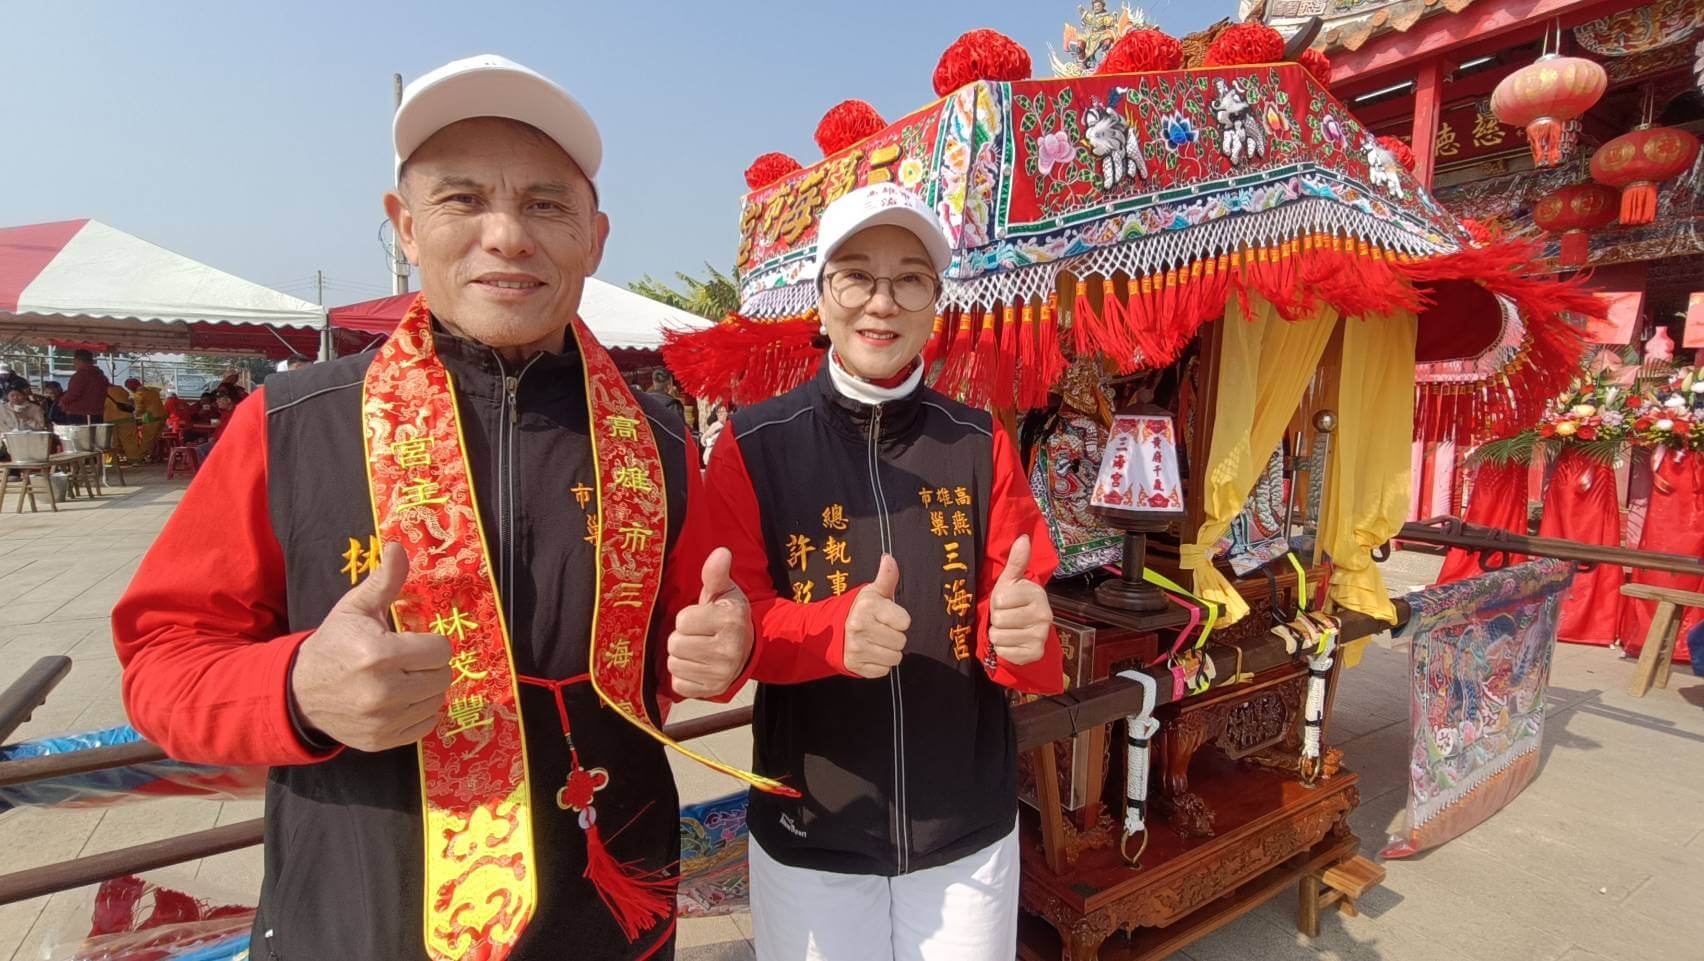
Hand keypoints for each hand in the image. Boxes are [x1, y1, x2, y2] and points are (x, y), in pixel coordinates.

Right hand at [289, 542, 453, 751]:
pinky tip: (399, 700)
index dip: (431, 643)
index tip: (414, 641)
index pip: (440, 650)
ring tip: (403, 678)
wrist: (300, 691)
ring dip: (426, 689)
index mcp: (378, 654)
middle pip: (442, 677)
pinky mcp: (382, 741)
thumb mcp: (355, 608)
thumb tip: (399, 546)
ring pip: (436, 701)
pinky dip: (418, 712)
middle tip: (409, 660)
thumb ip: (384, 580)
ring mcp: (382, 721)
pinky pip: (425, 725)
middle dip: (430, 665)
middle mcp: (382, 692)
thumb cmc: (334, 644)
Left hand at [667, 548, 754, 698]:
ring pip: (674, 664)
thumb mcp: (724, 591)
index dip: (688, 617)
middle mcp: (729, 650)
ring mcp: (721, 674)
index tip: (703, 618)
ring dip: (681, 656)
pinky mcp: (712, 691)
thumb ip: (716, 573)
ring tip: (698, 650)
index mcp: (730, 621)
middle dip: (682, 637)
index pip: (683, 620)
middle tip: (699, 635)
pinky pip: (679, 684)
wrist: (746, 649)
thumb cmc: (727, 616)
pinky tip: (697, 666)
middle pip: (675, 643)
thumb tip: (721, 552)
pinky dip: (683, 676)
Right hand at [843, 555, 909, 678]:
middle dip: (893, 636)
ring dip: (888, 651)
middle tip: (880, 630)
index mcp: (867, 607)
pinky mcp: (855, 665)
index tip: (886, 617)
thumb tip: (889, 559)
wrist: (830, 630)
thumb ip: (886, 578)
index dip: (898, 620)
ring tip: (876, 641)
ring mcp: (857, 648)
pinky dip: (879, 664)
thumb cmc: (857, 610)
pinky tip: (870, 653)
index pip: (905, 622)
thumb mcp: (871, 592)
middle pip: (901, 641)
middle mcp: (860, 627)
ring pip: (894, 658)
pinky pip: (883, 670)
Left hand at [989, 535, 1051, 666]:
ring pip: (999, 637)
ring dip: (999, 635)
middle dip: (997, 620)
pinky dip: (1004, 649)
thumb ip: (1016, 561)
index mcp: (1037, 594)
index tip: (1006, 603)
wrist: (1025, 628)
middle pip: (999, 620)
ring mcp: (1041, 636)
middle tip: (1007, 617)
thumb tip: (1023, 538)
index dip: (997, 603)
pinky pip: (1005, 652)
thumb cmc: (1013, 602)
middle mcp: (1045, 615)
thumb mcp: (1010, 581)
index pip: (1000, 601)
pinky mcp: (1035, 653)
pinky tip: (1013, 642)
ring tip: (1009, 629)